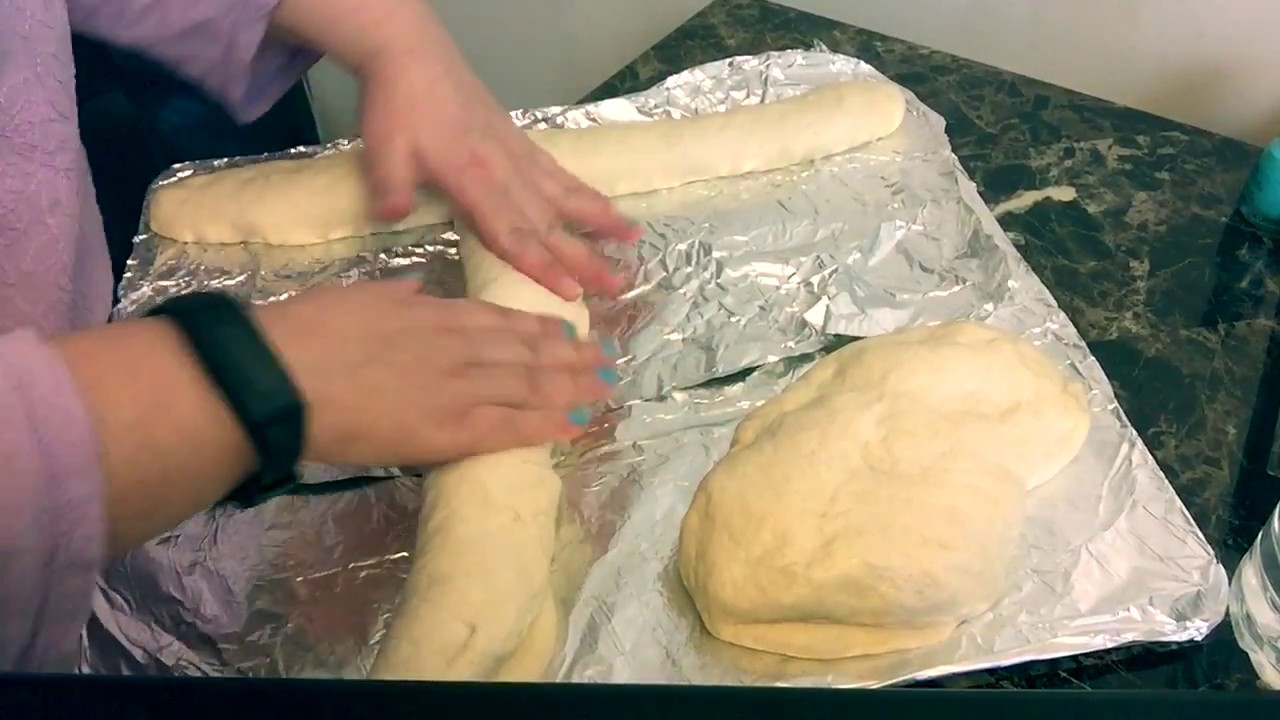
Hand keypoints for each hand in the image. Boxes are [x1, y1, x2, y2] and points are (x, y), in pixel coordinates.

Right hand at [256, 278, 616, 466]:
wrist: (281, 376)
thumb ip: (395, 294)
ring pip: (531, 384)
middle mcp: (459, 345)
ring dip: (574, 386)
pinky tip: (576, 425)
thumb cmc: (306, 335)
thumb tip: (414, 289)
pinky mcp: (452, 430)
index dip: (540, 326)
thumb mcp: (357, 296)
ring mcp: (460, 387)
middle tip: (606, 358)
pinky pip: (512, 427)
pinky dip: (547, 425)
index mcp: (433, 312)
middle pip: (528, 350)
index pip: (501, 319)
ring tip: (606, 388)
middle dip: (572, 355)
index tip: (568, 329)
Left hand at [355, 47, 640, 301]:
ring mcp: (519, 157)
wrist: (414, 56)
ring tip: (634, 243)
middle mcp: (505, 172)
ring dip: (601, 223)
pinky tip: (608, 208)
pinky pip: (562, 175)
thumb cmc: (398, 105)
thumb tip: (389, 218)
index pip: (512, 232)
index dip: (541, 265)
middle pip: (550, 224)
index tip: (571, 292)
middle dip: (584, 258)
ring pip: (567, 197)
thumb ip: (391, 187)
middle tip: (618, 286)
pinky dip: (588, 194)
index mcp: (472, 179)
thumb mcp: (383, 149)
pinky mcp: (523, 145)